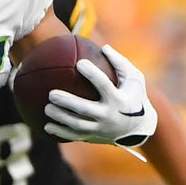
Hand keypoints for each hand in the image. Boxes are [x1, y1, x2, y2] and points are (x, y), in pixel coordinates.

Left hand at [43, 44, 157, 148]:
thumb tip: (104, 47)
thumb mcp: (134, 78)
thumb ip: (120, 63)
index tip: (80, 63)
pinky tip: (46, 126)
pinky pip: (75, 136)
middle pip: (85, 109)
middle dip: (67, 102)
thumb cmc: (133, 95)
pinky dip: (60, 132)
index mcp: (119, 100)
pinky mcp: (94, 136)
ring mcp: (101, 128)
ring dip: (60, 117)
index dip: (93, 74)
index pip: (104, 85)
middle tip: (51, 94)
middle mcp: (109, 116)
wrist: (139, 127)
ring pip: (77, 125)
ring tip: (46, 107)